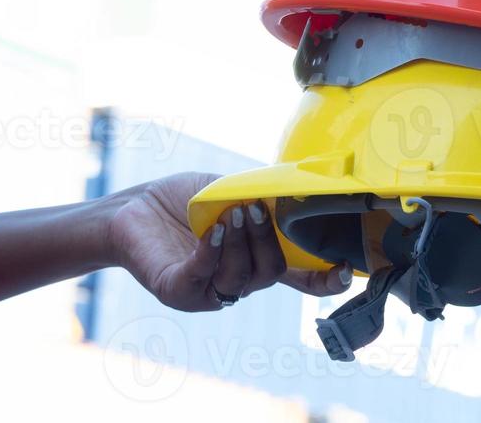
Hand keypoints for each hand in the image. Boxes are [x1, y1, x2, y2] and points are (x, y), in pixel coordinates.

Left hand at [107, 172, 353, 311]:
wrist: (133, 208)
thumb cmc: (183, 200)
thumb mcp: (231, 192)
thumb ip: (262, 196)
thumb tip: (297, 189)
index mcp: (254, 260)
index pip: (297, 278)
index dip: (323, 279)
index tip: (347, 272)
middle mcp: (235, 281)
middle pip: (271, 274)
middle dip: (268, 241)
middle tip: (254, 209)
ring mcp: (208, 291)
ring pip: (242, 276)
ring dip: (241, 241)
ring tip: (232, 212)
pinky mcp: (178, 291)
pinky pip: (204, 275)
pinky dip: (213, 250)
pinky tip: (214, 230)